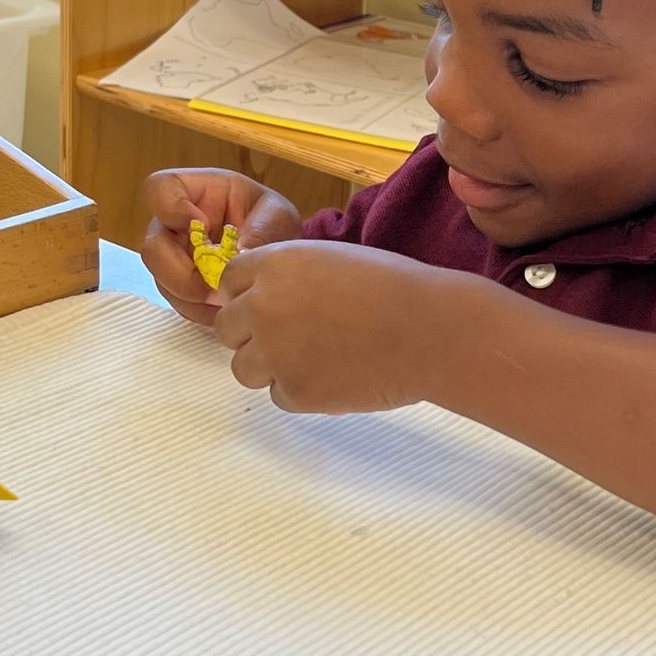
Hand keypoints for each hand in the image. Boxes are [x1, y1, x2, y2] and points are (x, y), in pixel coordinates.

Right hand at [140, 169, 301, 325]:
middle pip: (152, 247)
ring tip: (229, 299)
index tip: (204, 226)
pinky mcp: (180, 286)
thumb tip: (241, 251)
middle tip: (212, 286)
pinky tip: (227, 308)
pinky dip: (201, 311)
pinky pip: (179, 302)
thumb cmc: (272, 222)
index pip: (159, 189)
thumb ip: (264, 228)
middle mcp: (174, 224)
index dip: (170, 208)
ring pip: (163, 281)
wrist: (277, 252)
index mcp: (195, 192)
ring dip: (193, 297)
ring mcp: (173, 257)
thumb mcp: (278, 216)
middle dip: (181, 273)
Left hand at [213, 241, 478, 413]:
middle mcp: (263, 308)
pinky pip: (279, 396)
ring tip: (314, 360)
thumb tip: (264, 297)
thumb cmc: (393, 287)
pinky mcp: (294, 393)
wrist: (429, 331)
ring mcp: (275, 354)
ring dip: (269, 366)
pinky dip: (302, 391)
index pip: (228, 282)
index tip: (268, 306)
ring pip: (243, 368)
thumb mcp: (331, 259)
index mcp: (273, 266)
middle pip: (226, 328)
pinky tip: (336, 377)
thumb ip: (289, 275)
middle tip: (291, 338)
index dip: (247, 295)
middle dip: (251, 333)